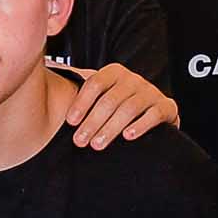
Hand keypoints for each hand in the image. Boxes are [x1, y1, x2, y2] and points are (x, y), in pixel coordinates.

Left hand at [62, 63, 179, 148]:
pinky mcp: (167, 107)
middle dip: (93, 122)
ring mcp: (151, 92)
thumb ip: (80, 94)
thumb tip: (50, 81)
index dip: (81, 103)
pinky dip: (141, 125)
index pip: (95, 83)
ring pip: (130, 108)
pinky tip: (128, 137)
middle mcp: (133, 79)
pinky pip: (154, 114)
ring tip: (98, 144)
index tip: (70, 123)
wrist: (152, 113)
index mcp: (114, 72)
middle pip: (110, 99)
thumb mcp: (100, 97)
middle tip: (80, 141)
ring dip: (111, 128)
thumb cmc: (118, 107)